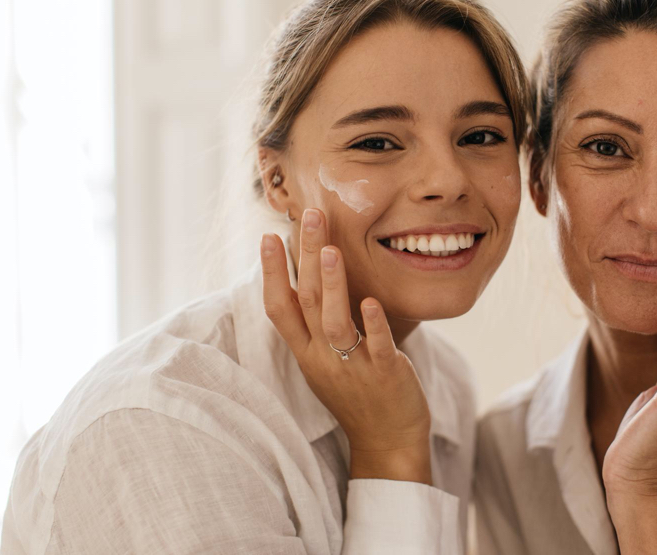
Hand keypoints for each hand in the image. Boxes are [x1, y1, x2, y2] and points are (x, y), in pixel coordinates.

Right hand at [260, 208, 431, 483]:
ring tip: (331, 250)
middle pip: (307, 303)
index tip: (269, 236)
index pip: (279, 309)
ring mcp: (353, 368)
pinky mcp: (385, 375)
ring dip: (333, 286)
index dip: (272, 273)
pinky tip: (373, 301)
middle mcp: (323, 359)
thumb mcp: (327, 360)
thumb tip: (312, 279)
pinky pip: (376, 347)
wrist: (387, 441)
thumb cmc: (359, 393)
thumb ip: (317, 325)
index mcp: (306, 353)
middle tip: (309, 215)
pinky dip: (374, 324)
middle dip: (306, 257)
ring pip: (334, 324)